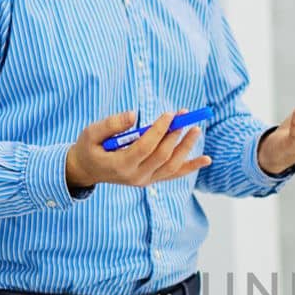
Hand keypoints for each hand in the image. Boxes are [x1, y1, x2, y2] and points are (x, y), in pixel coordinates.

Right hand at [64, 110, 210, 193]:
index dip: (159, 130)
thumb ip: (111, 124)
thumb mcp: (91, 132)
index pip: (146, 147)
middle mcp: (136, 176)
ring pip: (172, 166)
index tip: (169, 114)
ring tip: (196, 129)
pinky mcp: (152, 179)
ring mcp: (146, 180)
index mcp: (121, 165)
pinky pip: (174, 173)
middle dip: (175, 134)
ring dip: (186, 147)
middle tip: (185, 116)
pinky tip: (207, 159)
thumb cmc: (89, 147)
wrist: (87, 169)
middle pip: (163, 156)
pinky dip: (191, 166)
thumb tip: (134, 115)